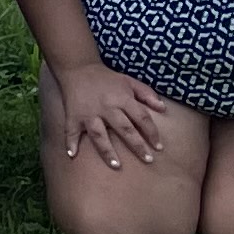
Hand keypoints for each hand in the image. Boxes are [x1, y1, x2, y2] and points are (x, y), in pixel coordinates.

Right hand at [52, 60, 177, 170]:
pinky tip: (71, 155)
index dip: (151, 132)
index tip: (159, 147)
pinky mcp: (73, 115)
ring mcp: (89, 113)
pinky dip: (70, 142)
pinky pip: (71, 130)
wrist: (78, 68)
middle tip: (148, 160)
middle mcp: (106, 107)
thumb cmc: (107, 78)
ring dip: (107, 149)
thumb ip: (147, 94)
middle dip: (137, 145)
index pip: (141, 117)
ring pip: (99, 134)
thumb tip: (163, 109)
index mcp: (122, 98)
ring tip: (116, 165)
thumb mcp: (129, 81)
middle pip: (124, 128)